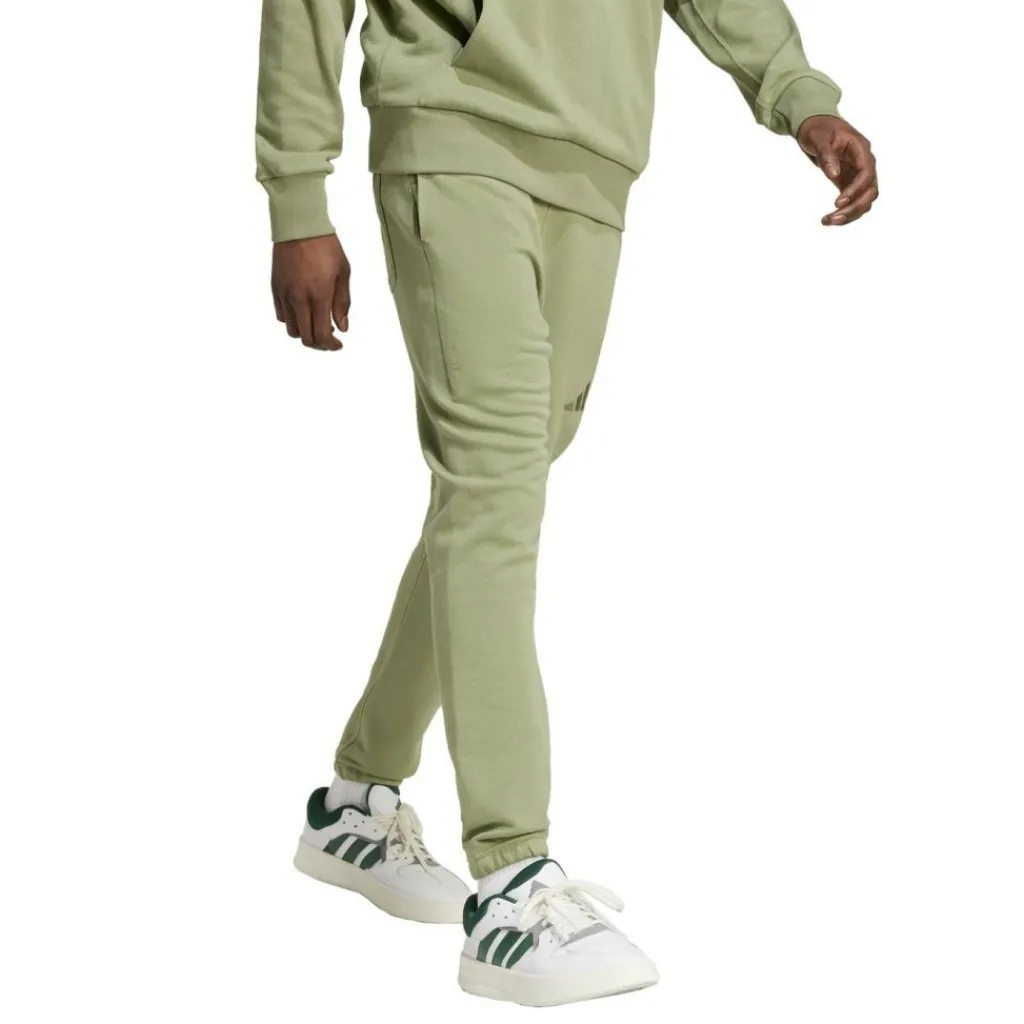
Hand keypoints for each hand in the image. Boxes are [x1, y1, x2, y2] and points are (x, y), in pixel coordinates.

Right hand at [271, 234, 350, 350]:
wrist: (299, 225)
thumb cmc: (326, 246)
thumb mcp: (343, 273)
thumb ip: (342, 303)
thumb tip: (342, 327)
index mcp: (319, 295)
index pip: (322, 334)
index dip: (331, 345)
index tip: (338, 344)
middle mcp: (299, 299)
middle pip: (305, 338)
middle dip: (319, 344)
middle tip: (328, 339)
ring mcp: (284, 294)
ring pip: (292, 330)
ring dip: (305, 333)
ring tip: (316, 325)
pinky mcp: (275, 288)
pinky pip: (281, 316)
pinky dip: (293, 320)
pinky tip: (303, 313)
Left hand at [798, 116, 878, 226]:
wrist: (817, 126)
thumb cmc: (818, 128)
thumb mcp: (818, 137)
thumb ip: (827, 154)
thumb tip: (834, 174)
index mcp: (860, 149)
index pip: (867, 173)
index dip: (856, 189)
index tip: (837, 202)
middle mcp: (864, 163)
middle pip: (870, 191)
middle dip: (854, 208)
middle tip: (832, 218)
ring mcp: (858, 174)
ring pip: (865, 200)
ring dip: (850, 214)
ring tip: (828, 221)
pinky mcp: (850, 183)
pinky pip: (854, 201)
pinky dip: (846, 212)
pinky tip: (829, 219)